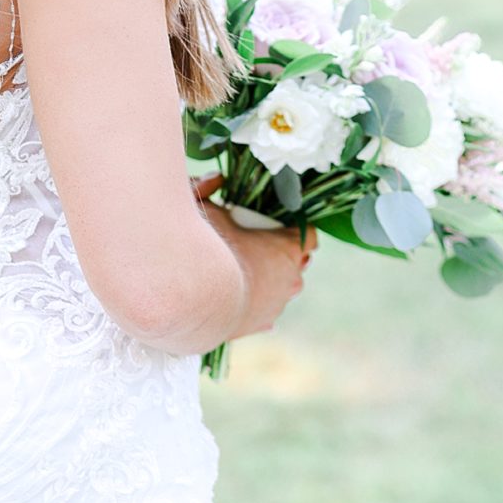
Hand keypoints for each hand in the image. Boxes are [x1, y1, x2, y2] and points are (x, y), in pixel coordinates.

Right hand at [191, 172, 318, 336]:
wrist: (193, 300)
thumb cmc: (205, 250)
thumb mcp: (203, 208)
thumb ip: (208, 187)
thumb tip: (217, 178)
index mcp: (285, 248)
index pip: (309, 235)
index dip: (295, 228)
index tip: (278, 224)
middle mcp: (291, 279)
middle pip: (298, 263)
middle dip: (283, 253)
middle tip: (256, 243)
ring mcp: (278, 304)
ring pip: (284, 288)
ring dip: (271, 278)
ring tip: (244, 269)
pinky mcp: (262, 323)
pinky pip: (269, 310)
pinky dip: (258, 301)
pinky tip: (240, 293)